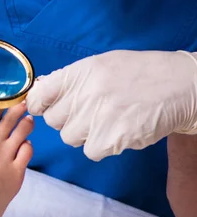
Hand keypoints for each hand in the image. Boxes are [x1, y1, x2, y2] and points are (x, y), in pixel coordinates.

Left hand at [26, 50, 196, 160]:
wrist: (179, 86)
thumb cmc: (138, 74)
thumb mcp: (99, 65)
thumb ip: (69, 80)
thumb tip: (40, 92)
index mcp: (78, 73)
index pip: (38, 96)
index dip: (38, 104)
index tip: (44, 107)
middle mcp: (84, 94)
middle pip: (53, 120)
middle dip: (67, 119)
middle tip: (88, 112)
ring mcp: (97, 118)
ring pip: (69, 137)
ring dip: (84, 134)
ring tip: (106, 120)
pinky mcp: (111, 139)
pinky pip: (90, 151)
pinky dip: (101, 146)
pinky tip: (117, 131)